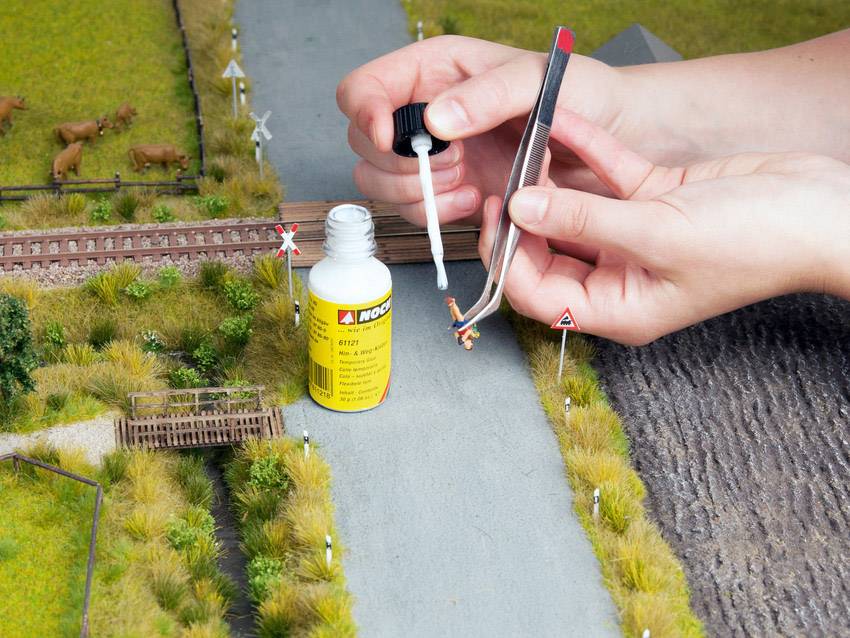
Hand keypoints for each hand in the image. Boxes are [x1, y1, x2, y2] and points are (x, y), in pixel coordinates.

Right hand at [336, 35, 622, 225]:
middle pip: (364, 145)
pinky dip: (438, 214)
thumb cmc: (582, 94)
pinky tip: (476, 200)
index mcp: (433, 72)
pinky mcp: (451, 192)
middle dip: (403, 165)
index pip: (363, 89)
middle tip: (454, 162)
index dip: (366, 114)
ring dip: (419, 193)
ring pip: (381, 183)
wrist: (615, 140)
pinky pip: (416, 212)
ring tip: (468, 182)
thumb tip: (435, 121)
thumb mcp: (536, 81)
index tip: (392, 139)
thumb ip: (485, 95)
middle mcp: (425, 114)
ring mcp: (436, 158)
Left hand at [484, 110, 849, 344]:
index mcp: (618, 308)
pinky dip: (584, 150)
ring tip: (524, 148)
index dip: (509, 257)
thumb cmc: (756, 244)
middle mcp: (619, 277)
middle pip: (547, 251)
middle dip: (523, 217)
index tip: (501, 214)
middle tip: (504, 181)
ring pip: (572, 209)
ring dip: (549, 179)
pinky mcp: (650, 200)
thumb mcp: (658, 235)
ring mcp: (632, 238)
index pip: (537, 294)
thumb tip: (522, 208)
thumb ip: (585, 220)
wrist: (823, 209)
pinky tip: (561, 121)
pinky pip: (605, 175)